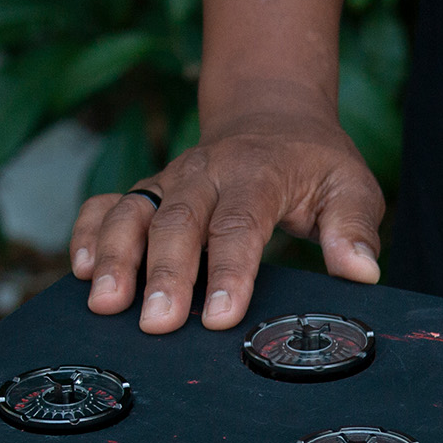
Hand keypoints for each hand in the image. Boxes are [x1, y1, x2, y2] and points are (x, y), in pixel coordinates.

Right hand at [69, 83, 383, 333]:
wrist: (273, 118)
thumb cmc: (316, 165)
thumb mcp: (352, 186)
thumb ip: (355, 228)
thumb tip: (362, 271)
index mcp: (257, 173)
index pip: (240, 225)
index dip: (230, 272)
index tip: (220, 316)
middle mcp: (205, 174)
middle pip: (178, 223)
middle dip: (165, 274)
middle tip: (156, 324)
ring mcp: (170, 181)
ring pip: (133, 213)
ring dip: (115, 257)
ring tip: (104, 304)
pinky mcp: (148, 191)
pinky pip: (106, 206)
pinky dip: (88, 234)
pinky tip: (81, 272)